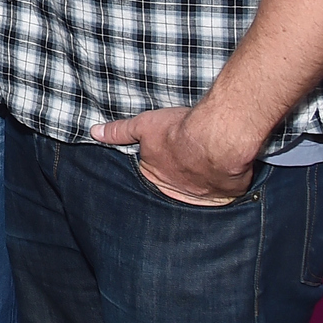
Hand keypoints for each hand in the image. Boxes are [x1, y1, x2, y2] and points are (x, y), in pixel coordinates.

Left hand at [91, 106, 252, 205]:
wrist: (216, 138)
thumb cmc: (179, 130)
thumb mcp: (144, 125)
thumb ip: (120, 131)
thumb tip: (95, 133)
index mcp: (155, 177)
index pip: (151, 177)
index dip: (159, 167)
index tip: (167, 159)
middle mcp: (177, 192)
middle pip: (175, 189)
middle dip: (180, 181)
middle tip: (187, 165)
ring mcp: (203, 197)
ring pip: (200, 194)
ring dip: (203, 185)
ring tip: (206, 172)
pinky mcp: (227, 196)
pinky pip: (225, 195)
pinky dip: (226, 188)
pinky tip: (227, 179)